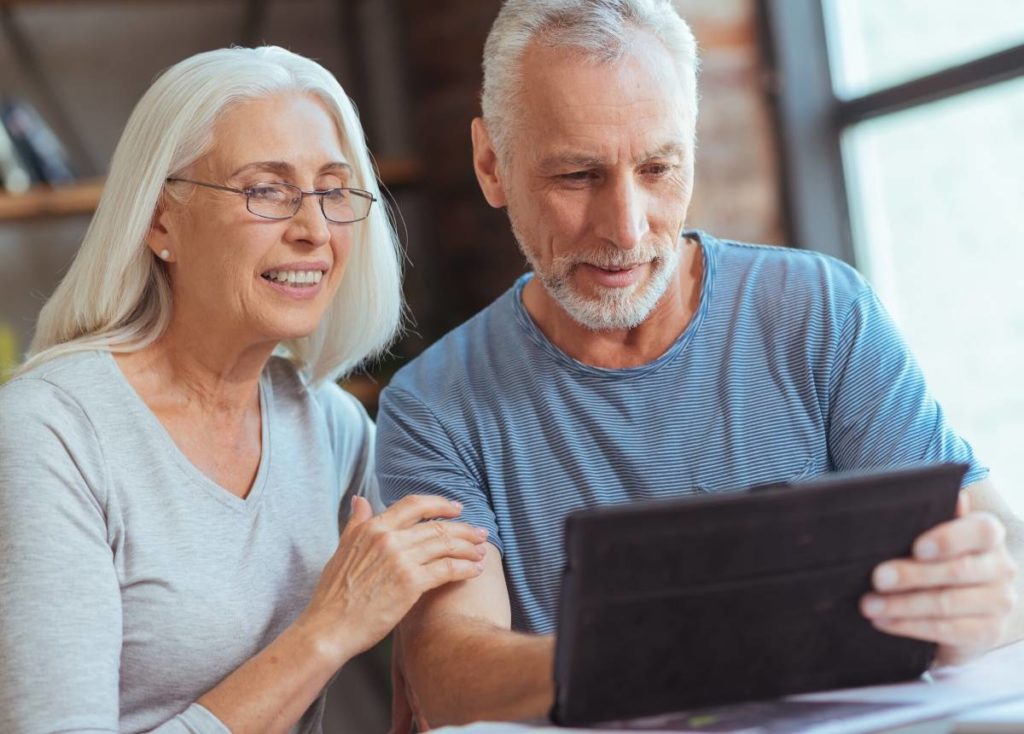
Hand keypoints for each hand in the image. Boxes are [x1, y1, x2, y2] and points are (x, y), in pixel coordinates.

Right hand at [300, 494, 487, 663]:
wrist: (329, 627)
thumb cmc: (334, 594)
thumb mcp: (342, 549)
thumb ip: (356, 523)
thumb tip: (360, 500)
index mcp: (373, 528)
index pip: (414, 505)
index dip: (440, 504)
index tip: (457, 508)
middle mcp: (389, 538)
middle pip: (436, 526)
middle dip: (464, 528)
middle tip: (480, 533)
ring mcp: (401, 559)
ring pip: (445, 545)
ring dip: (469, 548)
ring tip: (482, 552)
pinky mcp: (410, 582)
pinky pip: (447, 569)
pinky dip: (465, 568)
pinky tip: (475, 571)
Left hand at [860, 493, 1018, 664]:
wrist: (964, 607)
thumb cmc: (938, 559)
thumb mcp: (933, 538)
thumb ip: (934, 518)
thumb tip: (951, 495)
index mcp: (988, 536)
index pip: (982, 531)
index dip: (949, 538)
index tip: (916, 548)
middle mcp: (1001, 568)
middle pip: (957, 570)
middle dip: (911, 575)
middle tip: (877, 578)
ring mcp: (998, 603)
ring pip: (947, 603)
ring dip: (901, 605)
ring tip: (868, 604)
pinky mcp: (987, 633)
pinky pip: (945, 630)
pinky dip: (908, 626)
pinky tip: (882, 621)